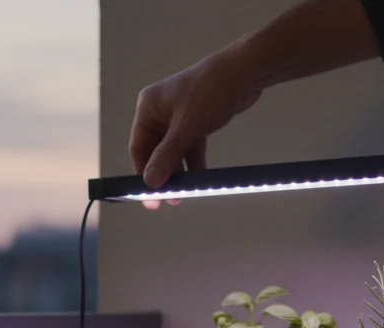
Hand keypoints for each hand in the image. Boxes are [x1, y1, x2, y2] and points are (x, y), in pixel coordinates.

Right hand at [129, 51, 262, 208]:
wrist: (245, 73)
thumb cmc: (212, 90)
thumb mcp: (187, 127)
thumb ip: (167, 156)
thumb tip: (150, 182)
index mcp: (148, 108)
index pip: (138, 148)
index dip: (143, 173)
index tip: (149, 196)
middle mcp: (160, 112)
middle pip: (155, 152)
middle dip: (162, 176)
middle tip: (167, 199)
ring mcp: (178, 117)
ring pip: (173, 152)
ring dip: (178, 173)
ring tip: (183, 194)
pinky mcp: (195, 122)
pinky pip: (189, 148)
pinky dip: (193, 163)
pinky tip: (198, 179)